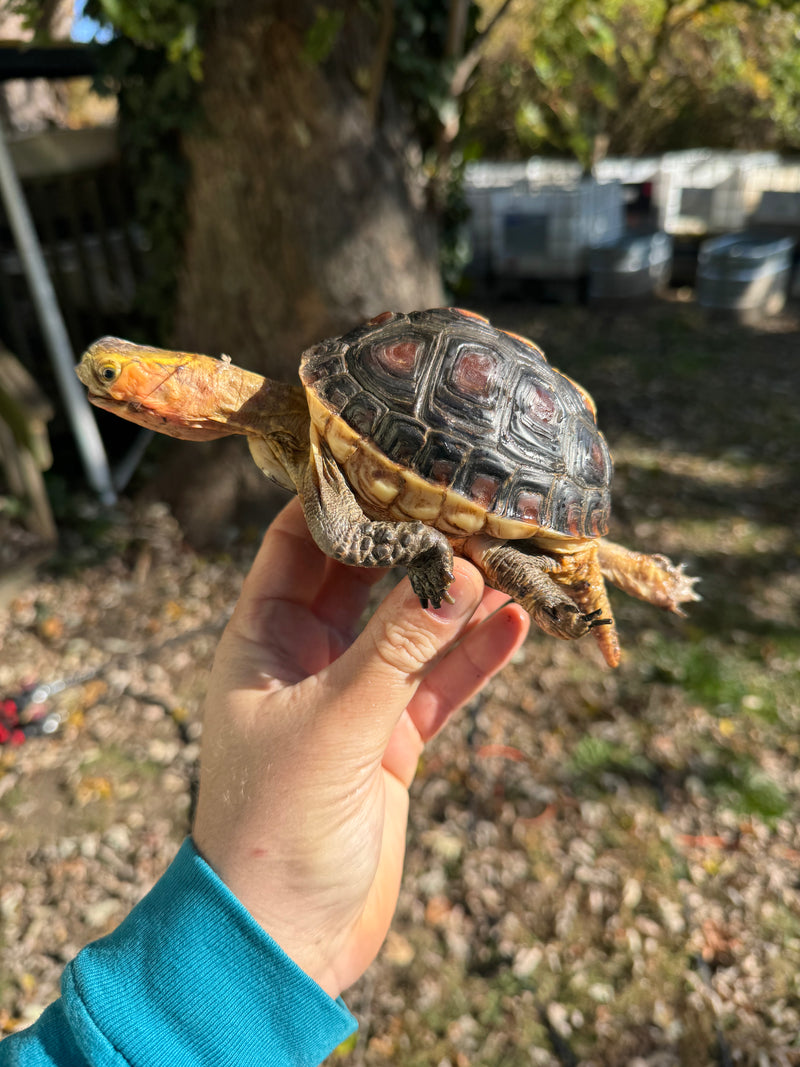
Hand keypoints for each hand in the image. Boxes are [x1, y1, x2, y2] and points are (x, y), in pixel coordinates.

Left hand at [192, 498, 528, 998]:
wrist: (284, 942)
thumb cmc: (275, 830)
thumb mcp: (335, 726)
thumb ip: (396, 649)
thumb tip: (457, 571)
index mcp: (261, 638)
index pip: (296, 542)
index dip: (341, 498)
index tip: (394, 457)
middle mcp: (305, 656)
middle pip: (365, 575)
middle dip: (415, 540)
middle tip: (470, 498)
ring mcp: (354, 696)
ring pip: (413, 626)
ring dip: (458, 594)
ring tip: (511, 553)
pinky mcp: (393, 739)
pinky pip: (440, 683)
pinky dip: (476, 655)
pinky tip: (517, 622)